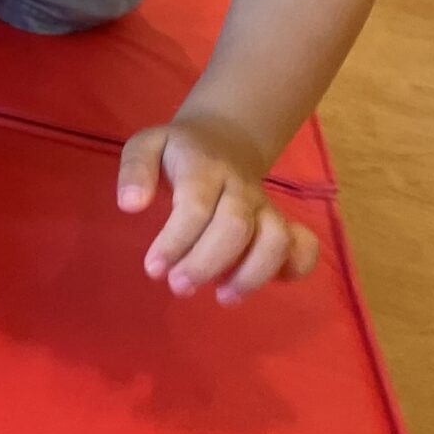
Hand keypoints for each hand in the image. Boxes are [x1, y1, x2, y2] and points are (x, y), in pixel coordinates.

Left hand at [118, 117, 320, 303]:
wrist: (222, 136)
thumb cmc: (177, 152)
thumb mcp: (146, 145)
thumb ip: (135, 170)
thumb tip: (130, 205)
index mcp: (203, 167)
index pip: (195, 205)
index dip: (176, 241)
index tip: (154, 269)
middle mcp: (239, 187)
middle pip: (235, 227)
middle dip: (207, 263)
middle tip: (178, 287)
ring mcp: (264, 205)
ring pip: (275, 238)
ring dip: (251, 274)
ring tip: (222, 297)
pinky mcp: (282, 221)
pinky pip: (303, 244)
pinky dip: (296, 266)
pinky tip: (272, 284)